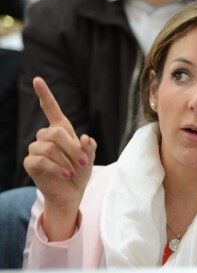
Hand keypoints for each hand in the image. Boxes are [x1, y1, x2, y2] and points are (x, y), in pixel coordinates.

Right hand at [23, 77, 96, 240]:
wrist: (71, 192)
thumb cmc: (80, 172)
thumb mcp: (90, 158)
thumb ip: (89, 147)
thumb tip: (85, 138)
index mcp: (61, 130)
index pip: (51, 109)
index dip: (45, 94)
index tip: (37, 79)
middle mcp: (46, 137)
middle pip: (55, 132)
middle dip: (72, 148)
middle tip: (83, 163)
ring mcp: (36, 149)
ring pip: (49, 148)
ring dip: (66, 161)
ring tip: (73, 172)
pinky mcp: (31, 163)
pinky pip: (42, 161)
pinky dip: (57, 169)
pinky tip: (66, 175)